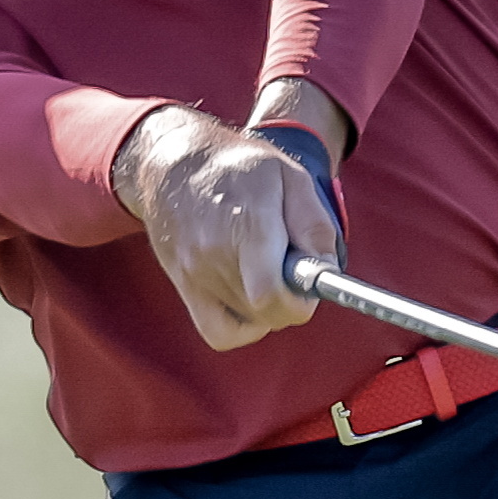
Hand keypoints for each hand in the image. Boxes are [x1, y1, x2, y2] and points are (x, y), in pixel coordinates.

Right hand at [114, 102, 341, 350]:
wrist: (172, 165)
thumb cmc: (238, 167)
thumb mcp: (289, 176)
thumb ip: (314, 225)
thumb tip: (326, 272)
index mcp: (247, 222)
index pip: (270, 292)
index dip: (300, 300)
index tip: (308, 284)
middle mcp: (214, 253)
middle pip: (266, 312)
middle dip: (290, 301)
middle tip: (291, 273)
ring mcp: (195, 274)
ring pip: (249, 322)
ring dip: (268, 309)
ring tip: (266, 272)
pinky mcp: (184, 288)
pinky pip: (219, 333)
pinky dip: (242, 327)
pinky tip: (249, 298)